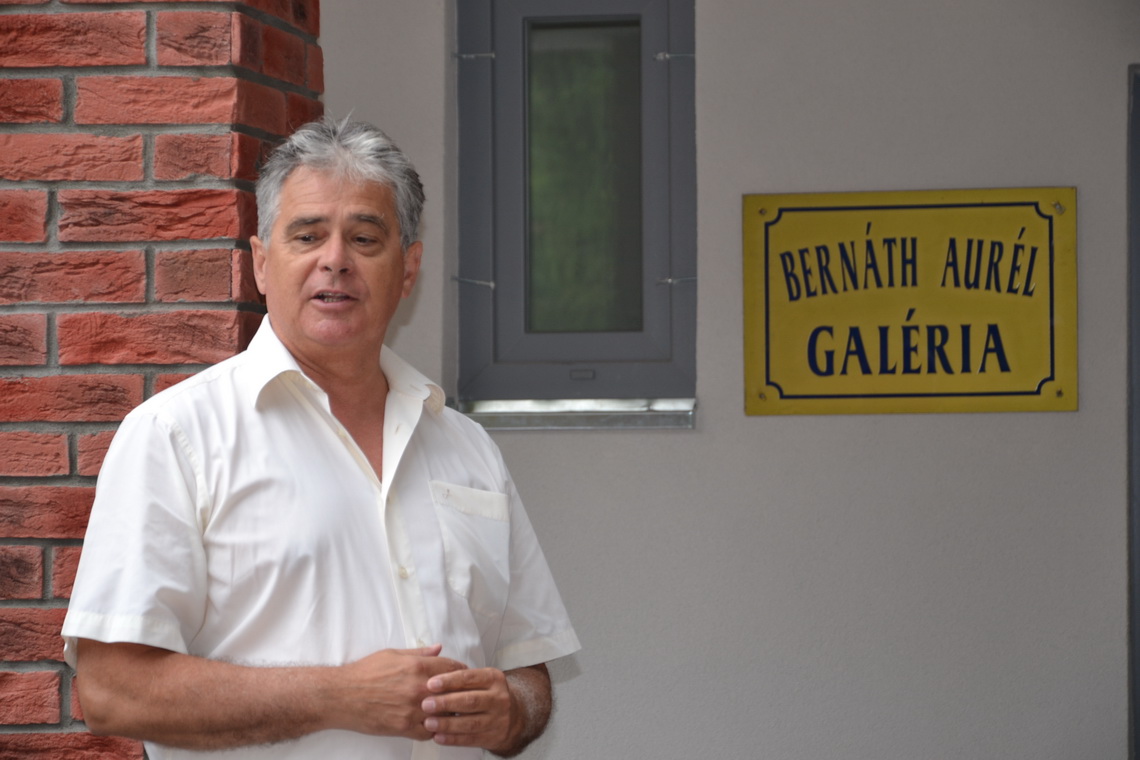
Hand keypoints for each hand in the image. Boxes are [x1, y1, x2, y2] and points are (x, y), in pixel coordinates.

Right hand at [335, 644, 467, 739]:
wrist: (342, 696)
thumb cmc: (364, 673)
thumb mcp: (393, 654)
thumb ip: (419, 653)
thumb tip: (438, 648)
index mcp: (417, 667)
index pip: (452, 668)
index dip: (461, 671)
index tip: (464, 675)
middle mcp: (418, 688)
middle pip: (453, 691)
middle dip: (459, 692)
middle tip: (462, 694)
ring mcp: (413, 710)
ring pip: (444, 714)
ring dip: (448, 712)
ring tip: (449, 710)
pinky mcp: (404, 727)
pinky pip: (429, 731)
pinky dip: (434, 728)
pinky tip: (433, 724)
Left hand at [421, 663, 550, 755]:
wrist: (513, 715)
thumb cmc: (487, 693)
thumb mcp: (480, 678)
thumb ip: (459, 675)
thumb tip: (433, 672)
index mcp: (493, 678)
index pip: (470, 677)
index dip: (449, 681)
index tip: (431, 683)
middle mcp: (498, 698)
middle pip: (470, 700)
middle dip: (446, 702)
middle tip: (426, 704)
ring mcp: (498, 719)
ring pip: (470, 722)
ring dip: (447, 723)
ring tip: (428, 722)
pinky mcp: (493, 737)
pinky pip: (471, 739)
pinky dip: (453, 739)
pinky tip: (438, 737)